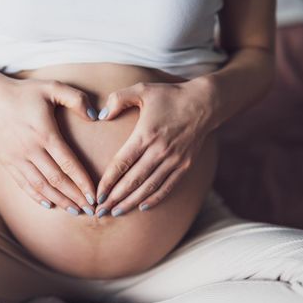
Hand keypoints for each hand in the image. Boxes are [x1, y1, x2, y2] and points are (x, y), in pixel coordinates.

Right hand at [0, 73, 97, 215]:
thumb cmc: (27, 92)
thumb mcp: (53, 87)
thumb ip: (77, 99)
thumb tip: (96, 116)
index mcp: (44, 133)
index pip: (68, 164)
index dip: (83, 182)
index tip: (95, 196)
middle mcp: (30, 149)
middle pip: (56, 180)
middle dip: (75, 197)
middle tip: (91, 210)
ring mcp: (16, 157)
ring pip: (40, 186)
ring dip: (59, 200)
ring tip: (74, 210)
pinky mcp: (7, 162)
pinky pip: (23, 184)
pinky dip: (37, 196)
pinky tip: (50, 204)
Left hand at [95, 78, 214, 216]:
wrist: (205, 103)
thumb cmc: (169, 96)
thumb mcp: (141, 89)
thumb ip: (118, 99)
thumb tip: (101, 116)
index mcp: (146, 134)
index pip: (122, 163)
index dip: (108, 181)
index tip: (97, 194)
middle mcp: (160, 151)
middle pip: (133, 180)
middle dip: (115, 198)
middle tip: (100, 211)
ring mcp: (174, 160)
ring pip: (149, 187)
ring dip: (131, 202)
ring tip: (116, 213)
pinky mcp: (185, 165)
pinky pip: (167, 187)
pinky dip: (154, 199)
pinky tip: (142, 207)